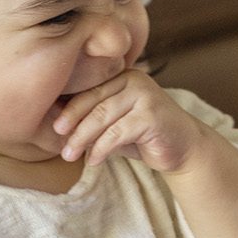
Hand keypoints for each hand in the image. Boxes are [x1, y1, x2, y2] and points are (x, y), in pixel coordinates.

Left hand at [52, 69, 209, 169]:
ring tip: (70, 156)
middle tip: (60, 145)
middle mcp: (133, 79)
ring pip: (102, 116)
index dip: (67, 110)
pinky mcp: (152, 115)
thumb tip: (56, 124)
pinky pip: (117, 132)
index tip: (52, 129)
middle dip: (72, 125)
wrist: (184, 148)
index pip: (87, 89)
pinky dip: (101, 148)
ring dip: (82, 138)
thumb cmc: (144, 136)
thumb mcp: (115, 124)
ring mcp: (145, 95)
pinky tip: (94, 161)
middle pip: (92, 101)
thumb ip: (93, 119)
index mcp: (121, 75)